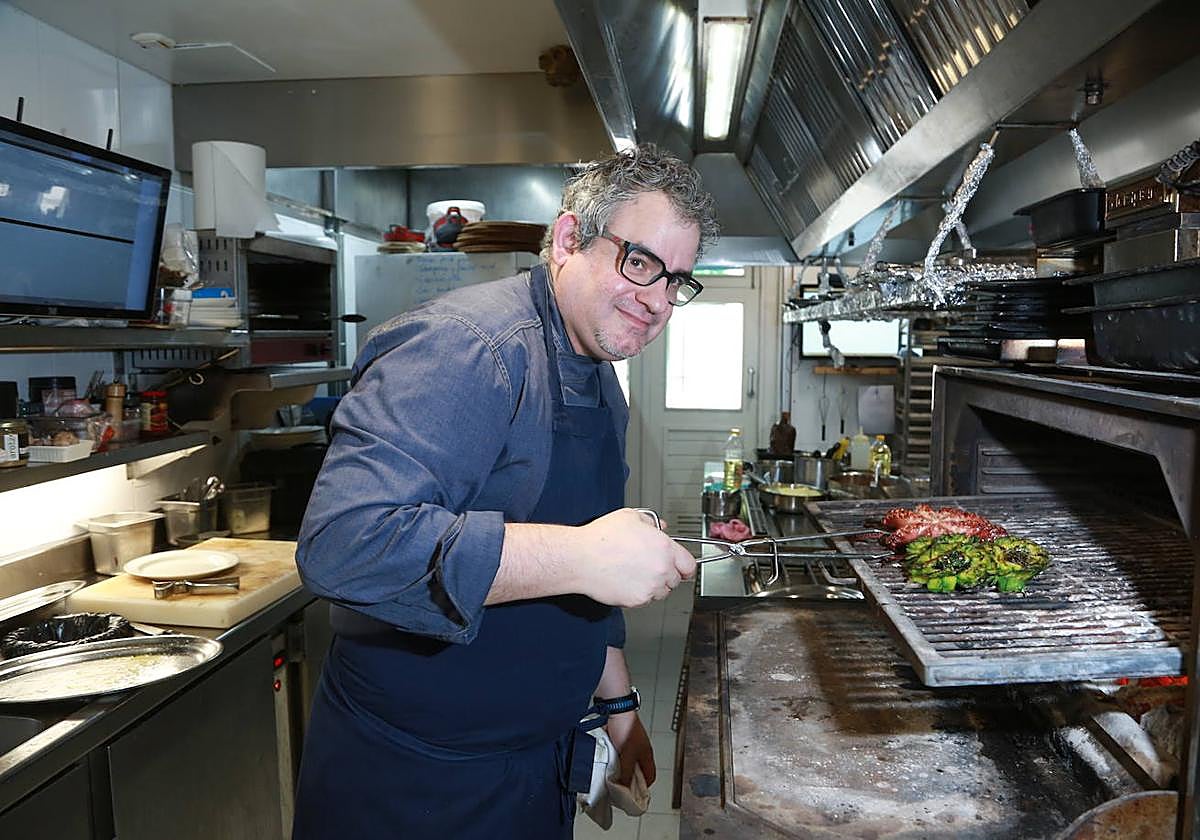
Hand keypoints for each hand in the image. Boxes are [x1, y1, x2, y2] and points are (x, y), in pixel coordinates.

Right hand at [576, 509, 696, 607]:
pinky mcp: (637, 600)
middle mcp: (661, 568)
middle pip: (675, 580)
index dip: (684, 566)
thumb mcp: (630, 517)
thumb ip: (651, 522)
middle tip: (649, 567)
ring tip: (633, 573)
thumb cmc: (600, 538)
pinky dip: (638, 594)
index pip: (689, 565)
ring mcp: (650, 587)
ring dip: (653, 585)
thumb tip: (661, 528)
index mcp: (664, 547)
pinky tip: (625, 581)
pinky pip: (645, 600)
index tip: (681, 568)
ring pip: (661, 592)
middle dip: (665, 574)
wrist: (580, 558)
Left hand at [606, 711, 655, 786]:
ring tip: (610, 776)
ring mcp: (628, 745)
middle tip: (619, 787)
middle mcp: (639, 750)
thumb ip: (626, 773)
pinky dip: (611, 761)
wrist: (614, 709)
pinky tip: (605, 764)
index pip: (650, 776)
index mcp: (646, 754)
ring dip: (618, 770)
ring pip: (625, 764)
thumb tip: (625, 788)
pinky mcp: (618, 740)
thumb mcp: (627, 755)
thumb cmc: (626, 726)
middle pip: (636, 771)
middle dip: (628, 779)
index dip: (643, 787)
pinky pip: (616, 756)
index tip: (634, 795)